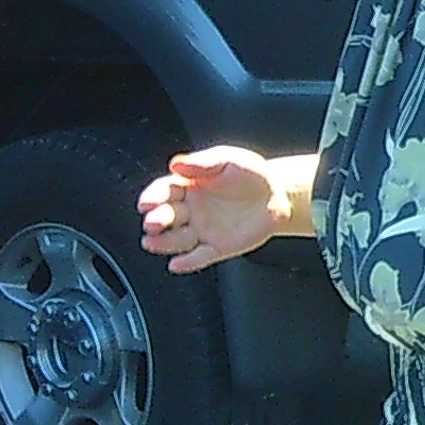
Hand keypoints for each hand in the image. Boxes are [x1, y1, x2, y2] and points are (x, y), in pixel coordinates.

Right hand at [137, 147, 284, 272]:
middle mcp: (190, 210)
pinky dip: (188, 262)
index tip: (146, 203)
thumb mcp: (228, 160)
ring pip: (177, 240)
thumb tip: (175, 164)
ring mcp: (202, 231)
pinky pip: (199, 257)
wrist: (278, 195)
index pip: (164, 192)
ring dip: (163, 243)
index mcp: (187, 186)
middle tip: (153, 223)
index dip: (153, 197)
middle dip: (156, 221)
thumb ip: (203, 163)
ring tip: (152, 243)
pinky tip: (177, 264)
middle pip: (166, 217)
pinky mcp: (217, 248)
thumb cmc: (250, 173)